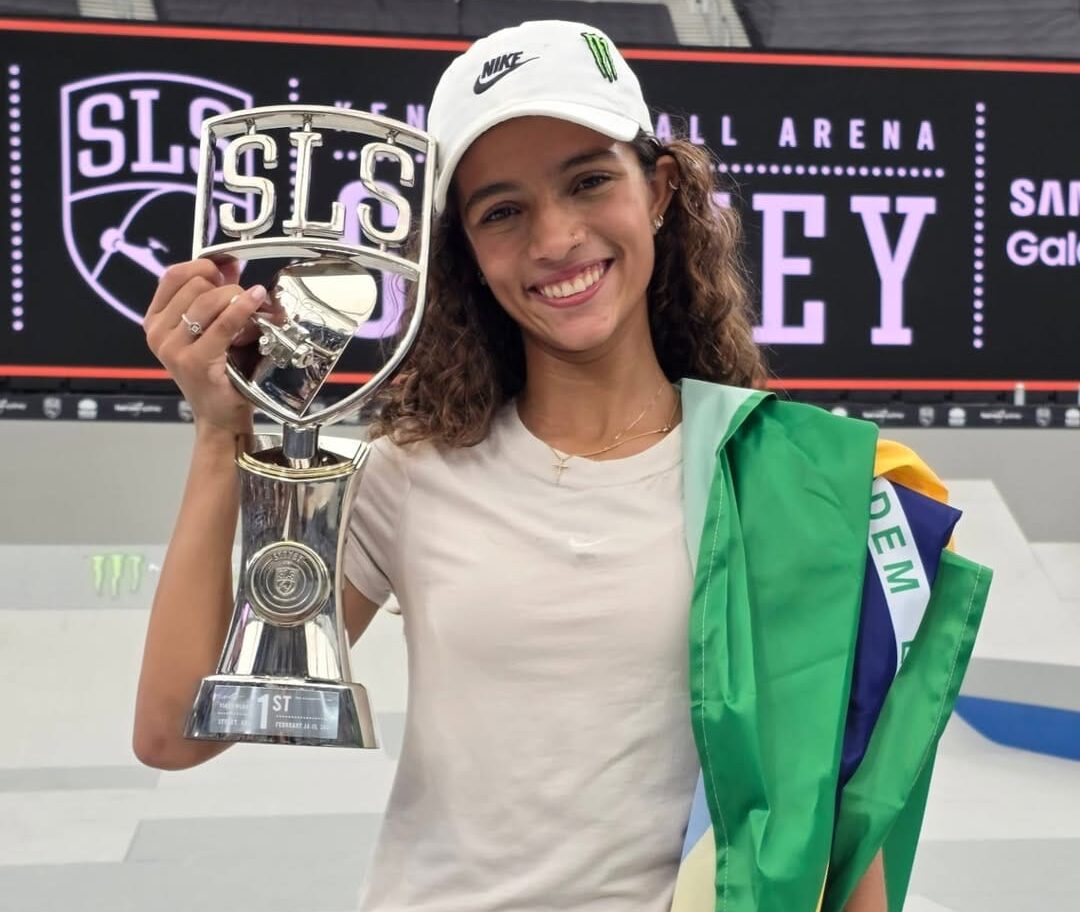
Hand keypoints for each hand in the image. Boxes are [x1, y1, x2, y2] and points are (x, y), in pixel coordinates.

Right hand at [143, 258, 285, 434]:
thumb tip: (228, 263)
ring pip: (207, 300)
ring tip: (252, 308)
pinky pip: (223, 323)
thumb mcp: (210, 328)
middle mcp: (157, 334)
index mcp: (155, 321)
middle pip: (194, 286)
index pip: (173, 276)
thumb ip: (214, 295)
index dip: (202, 265)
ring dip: (236, 298)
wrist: (220, 415)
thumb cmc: (219, 373)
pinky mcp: (194, 362)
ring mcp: (172, 349)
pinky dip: (243, 308)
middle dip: (225, 286)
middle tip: (245, 297)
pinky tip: (256, 301)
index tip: (226, 268)